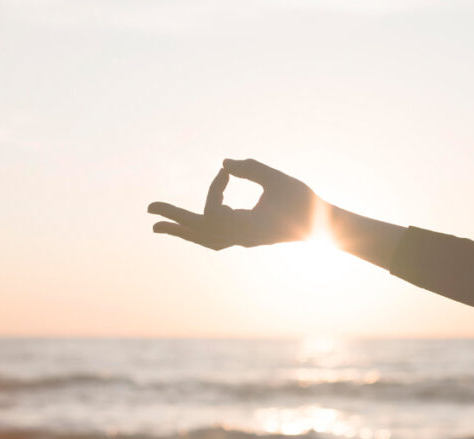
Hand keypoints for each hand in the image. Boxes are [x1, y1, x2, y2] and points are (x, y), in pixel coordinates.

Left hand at [148, 159, 323, 249]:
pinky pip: (215, 238)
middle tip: (147, 210)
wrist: (326, 229)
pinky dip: (200, 230)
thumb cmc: (305, 202)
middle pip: (199, 232)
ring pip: (205, 239)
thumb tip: (222, 162)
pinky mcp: (247, 238)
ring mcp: (244, 241)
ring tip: (157, 226)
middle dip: (174, 219)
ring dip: (182, 231)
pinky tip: (189, 225)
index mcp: (248, 229)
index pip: (214, 210)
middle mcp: (242, 239)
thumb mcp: (279, 180)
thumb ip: (251, 169)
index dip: (214, 188)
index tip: (227, 172)